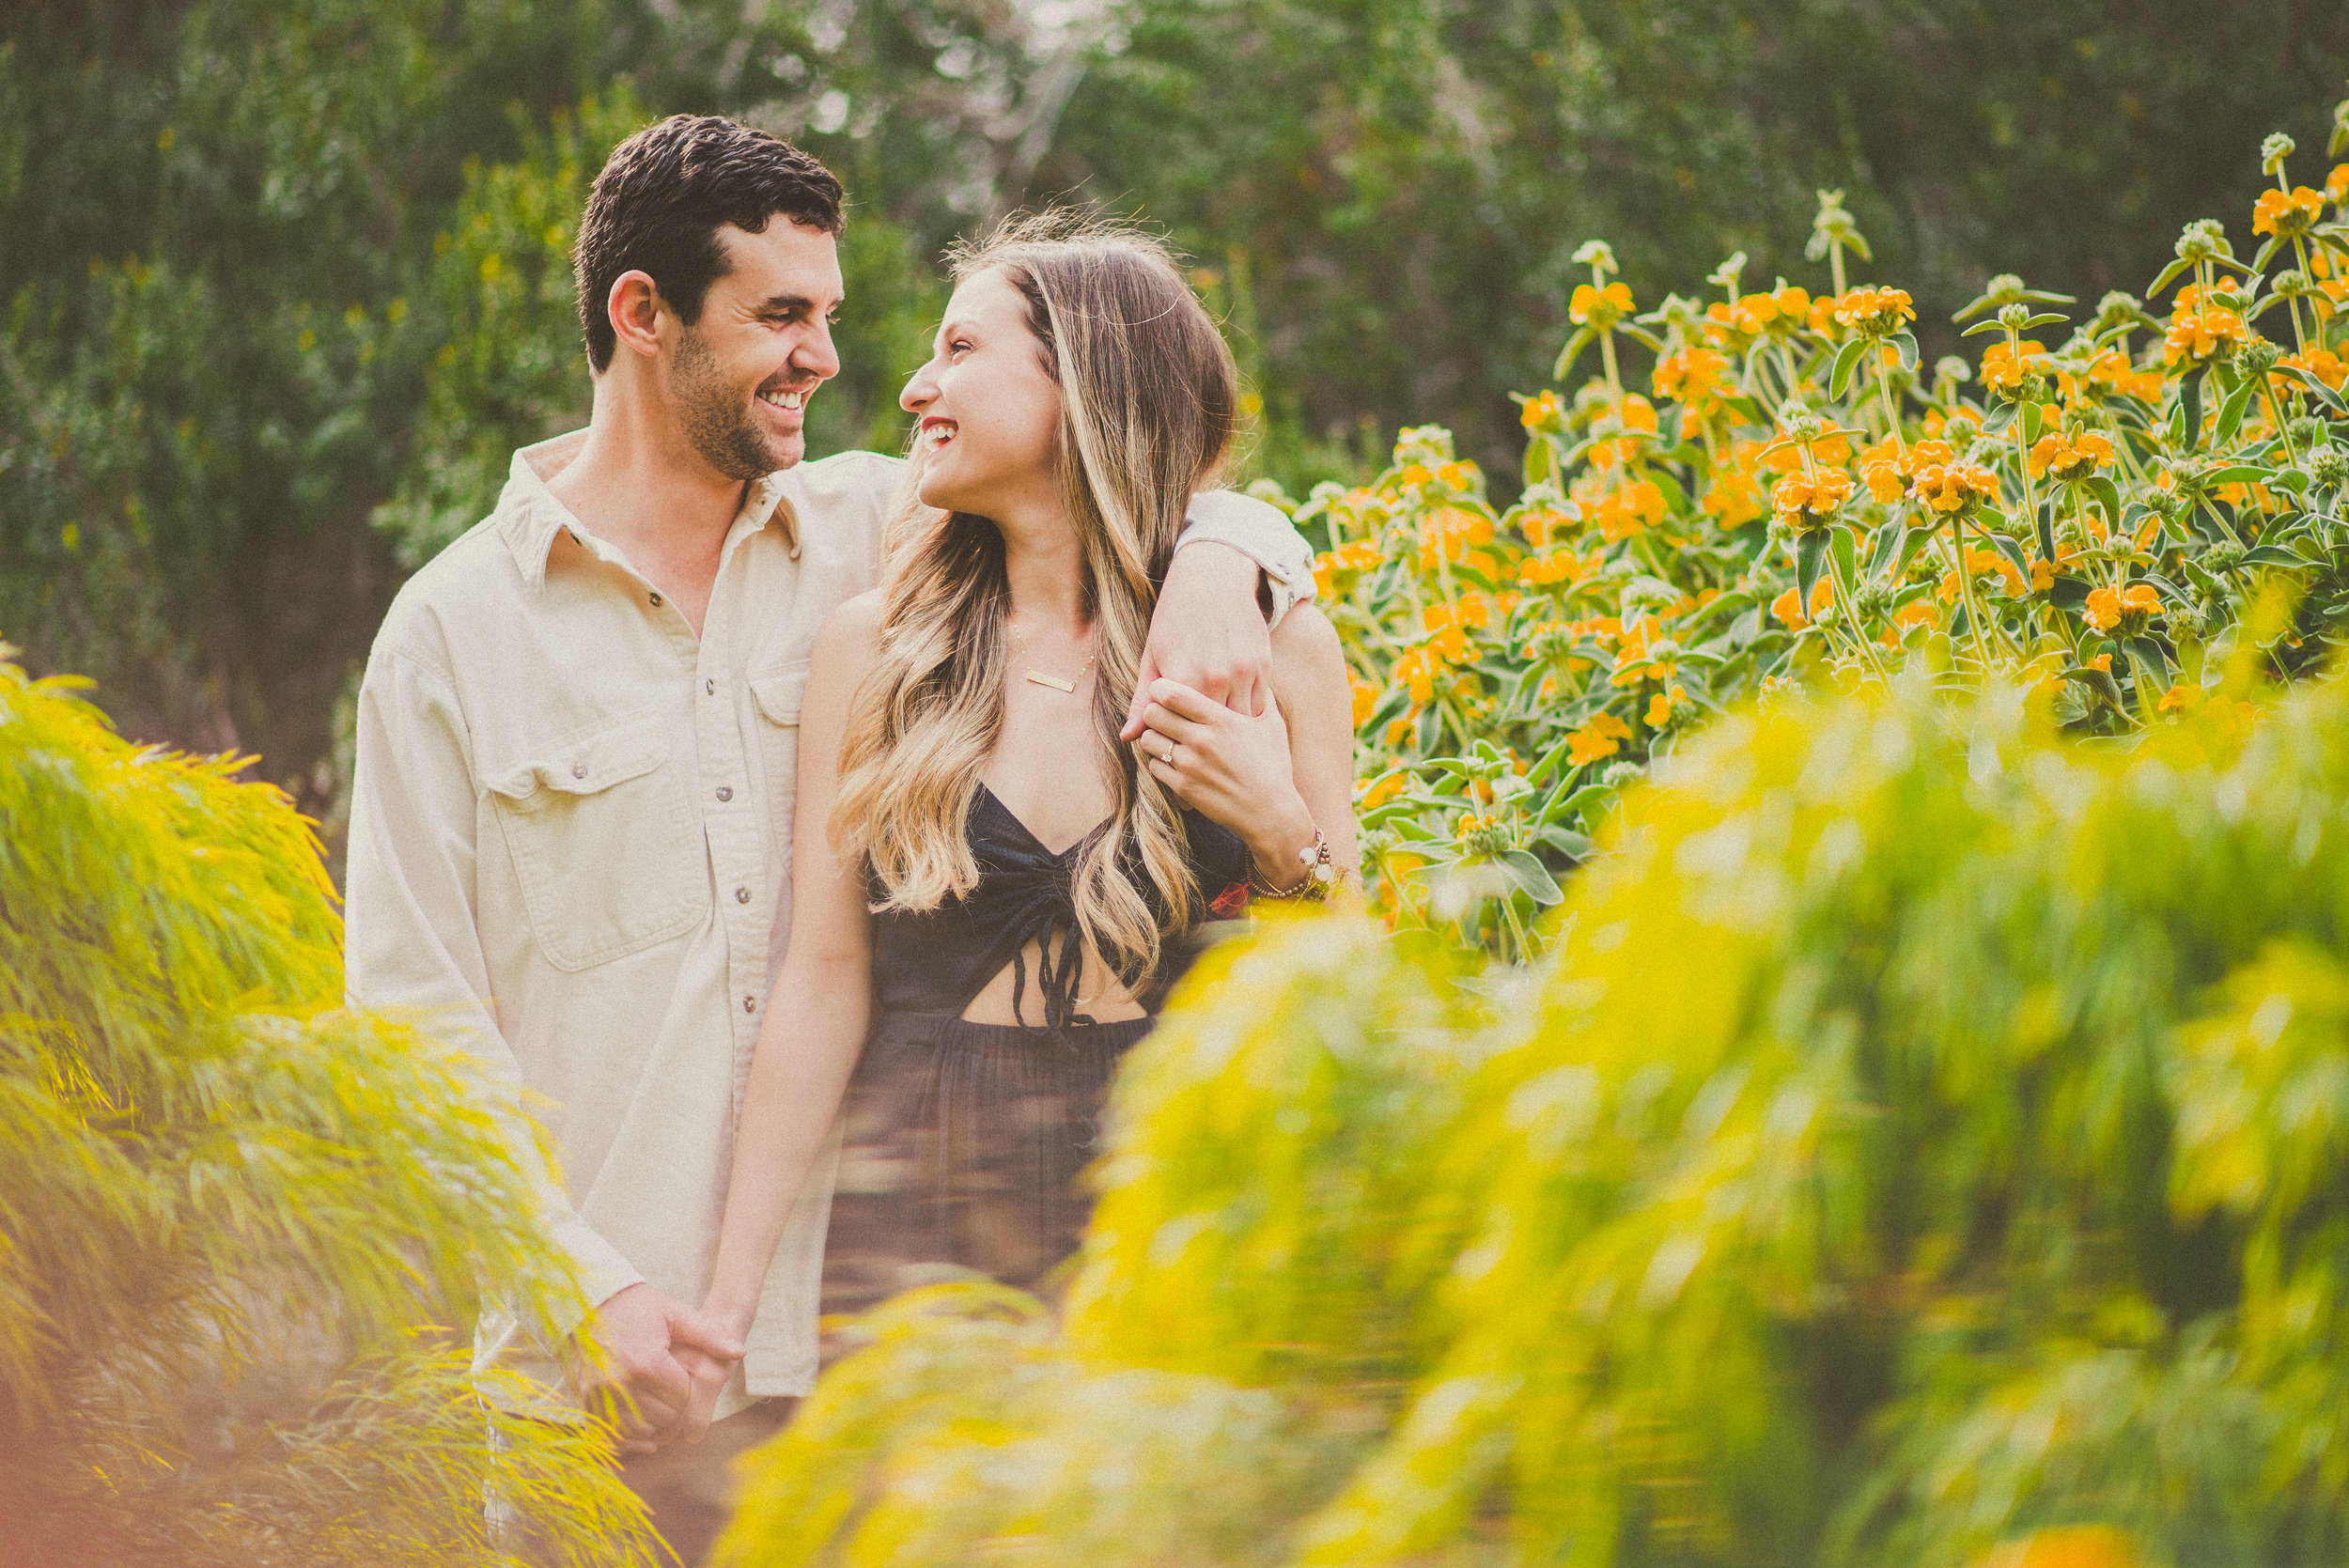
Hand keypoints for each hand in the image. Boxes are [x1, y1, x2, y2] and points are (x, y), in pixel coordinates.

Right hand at [573, 1283, 743, 1454]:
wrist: (590, 1302)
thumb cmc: (638, 1307)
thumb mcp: (675, 1314)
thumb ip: (709, 1335)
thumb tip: (740, 1352)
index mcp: (648, 1363)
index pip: (684, 1397)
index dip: (691, 1389)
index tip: (686, 1376)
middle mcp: (621, 1384)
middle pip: (664, 1418)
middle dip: (675, 1408)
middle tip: (675, 1392)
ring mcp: (600, 1396)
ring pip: (640, 1432)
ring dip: (654, 1425)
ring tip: (660, 1407)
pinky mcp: (586, 1401)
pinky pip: (611, 1435)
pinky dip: (628, 1439)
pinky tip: (643, 1436)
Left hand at [1122, 542, 1270, 737]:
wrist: (1213, 577)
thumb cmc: (1175, 618)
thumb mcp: (1152, 656)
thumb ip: (1143, 699)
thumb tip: (1127, 737)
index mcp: (1183, 679)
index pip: (1180, 727)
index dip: (1177, 733)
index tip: (1176, 733)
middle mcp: (1215, 678)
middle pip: (1212, 728)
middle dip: (1205, 734)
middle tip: (1200, 735)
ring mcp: (1242, 672)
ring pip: (1239, 719)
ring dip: (1230, 725)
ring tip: (1220, 727)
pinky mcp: (1263, 665)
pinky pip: (1259, 703)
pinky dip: (1248, 709)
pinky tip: (1237, 708)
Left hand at [1132, 677, 1316, 881]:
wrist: (1271, 812)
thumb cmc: (1273, 767)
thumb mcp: (1272, 727)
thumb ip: (1262, 699)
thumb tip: (1261, 680)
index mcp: (1221, 719)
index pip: (1173, 694)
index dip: (1161, 688)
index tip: (1164, 691)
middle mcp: (1202, 740)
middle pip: (1153, 714)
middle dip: (1153, 711)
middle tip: (1162, 715)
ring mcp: (1190, 765)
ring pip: (1149, 740)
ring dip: (1155, 738)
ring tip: (1168, 739)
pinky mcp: (1183, 787)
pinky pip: (1155, 766)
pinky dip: (1161, 762)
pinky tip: (1175, 762)